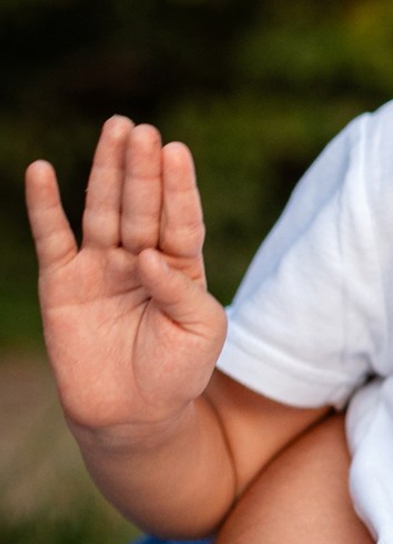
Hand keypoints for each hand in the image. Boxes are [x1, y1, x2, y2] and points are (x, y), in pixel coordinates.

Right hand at [27, 118, 225, 437]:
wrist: (133, 414)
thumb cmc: (177, 372)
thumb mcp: (200, 334)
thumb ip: (183, 293)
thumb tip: (151, 258)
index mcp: (182, 266)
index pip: (181, 219)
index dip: (178, 187)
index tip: (176, 150)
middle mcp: (141, 257)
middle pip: (141, 206)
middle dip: (142, 169)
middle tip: (142, 129)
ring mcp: (100, 266)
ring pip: (102, 210)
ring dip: (106, 171)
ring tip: (114, 130)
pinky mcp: (62, 281)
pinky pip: (51, 237)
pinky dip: (44, 205)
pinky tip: (42, 171)